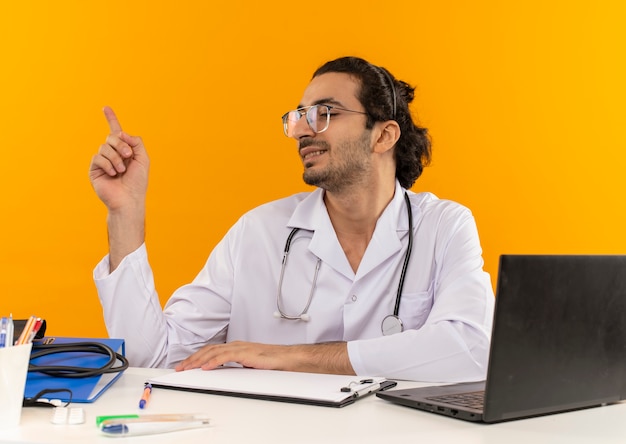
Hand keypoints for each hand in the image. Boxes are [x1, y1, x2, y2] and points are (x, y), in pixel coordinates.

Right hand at [89, 107, 149, 269]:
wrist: (129, 199)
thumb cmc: (138, 182)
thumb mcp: (143, 159)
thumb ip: (136, 142)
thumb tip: (121, 133)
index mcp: (124, 150)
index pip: (116, 132)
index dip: (111, 119)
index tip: (105, 107)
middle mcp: (112, 154)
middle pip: (112, 136)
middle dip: (121, 144)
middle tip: (128, 156)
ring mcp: (102, 161)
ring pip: (105, 146)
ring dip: (116, 158)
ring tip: (121, 171)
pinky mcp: (94, 169)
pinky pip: (98, 157)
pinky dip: (108, 164)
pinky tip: (113, 174)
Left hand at [175, 341, 354, 374]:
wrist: (292, 359)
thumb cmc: (276, 363)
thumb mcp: (252, 367)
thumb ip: (239, 368)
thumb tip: (226, 374)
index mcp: (238, 348)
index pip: (213, 351)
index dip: (198, 358)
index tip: (186, 365)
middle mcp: (237, 345)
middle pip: (209, 350)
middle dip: (192, 359)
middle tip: (180, 367)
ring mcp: (241, 348)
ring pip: (214, 352)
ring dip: (198, 360)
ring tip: (187, 368)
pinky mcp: (246, 354)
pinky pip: (226, 357)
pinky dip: (213, 361)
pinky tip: (205, 367)